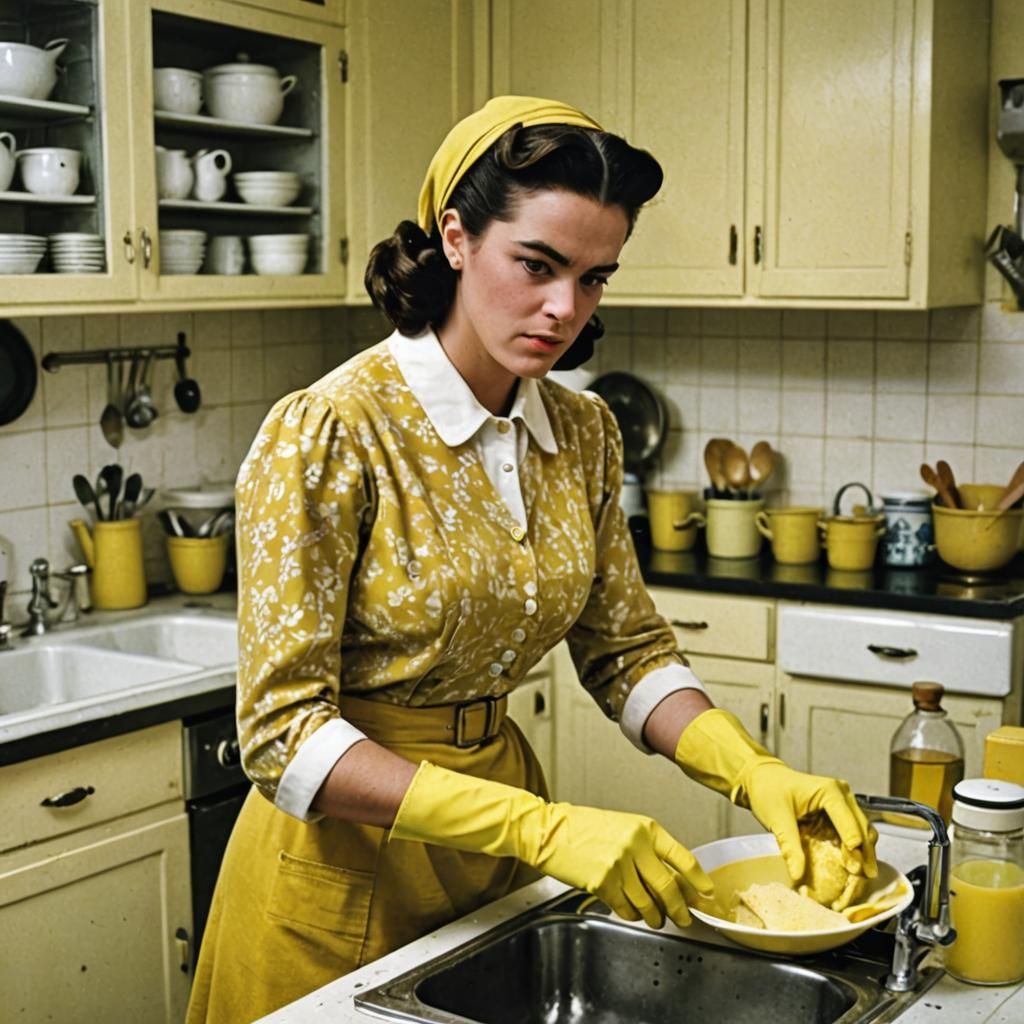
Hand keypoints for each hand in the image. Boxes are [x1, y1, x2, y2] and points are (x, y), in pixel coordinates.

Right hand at [528, 802, 712, 927]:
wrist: (548, 830)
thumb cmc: (582, 827)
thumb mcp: (621, 827)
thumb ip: (646, 848)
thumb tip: (671, 877)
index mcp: (645, 828)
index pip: (683, 856)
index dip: (699, 880)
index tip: (707, 893)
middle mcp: (635, 845)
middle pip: (669, 886)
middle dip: (680, 908)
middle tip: (685, 918)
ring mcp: (619, 865)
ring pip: (648, 902)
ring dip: (655, 916)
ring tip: (656, 919)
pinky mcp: (602, 883)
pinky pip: (626, 908)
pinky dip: (632, 915)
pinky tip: (632, 913)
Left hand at [739, 761, 877, 880]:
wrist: (763, 779)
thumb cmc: (769, 792)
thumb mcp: (777, 818)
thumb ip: (789, 845)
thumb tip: (798, 875)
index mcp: (829, 791)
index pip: (848, 821)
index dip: (854, 845)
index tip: (855, 869)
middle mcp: (842, 794)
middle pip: (862, 828)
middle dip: (864, 853)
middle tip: (862, 877)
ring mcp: (844, 802)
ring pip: (863, 832)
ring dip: (864, 854)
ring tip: (862, 878)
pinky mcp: (840, 813)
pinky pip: (854, 833)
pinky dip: (856, 850)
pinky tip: (854, 868)